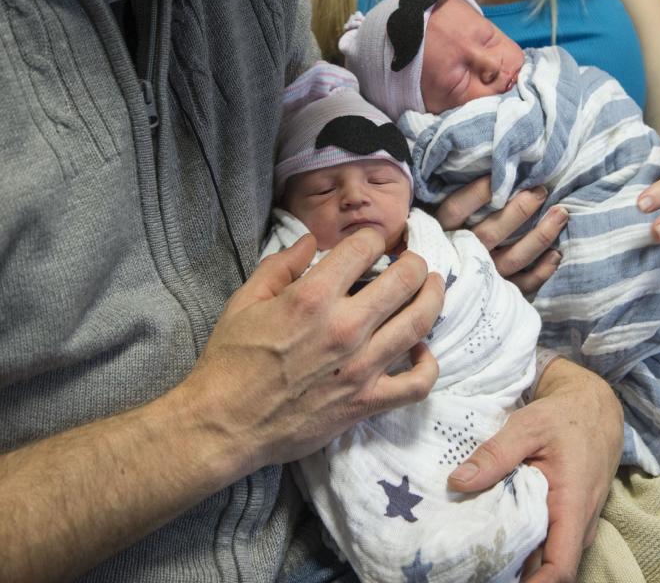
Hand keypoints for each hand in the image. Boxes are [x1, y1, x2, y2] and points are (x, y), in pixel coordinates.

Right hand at [177, 229, 444, 473]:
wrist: (223, 425)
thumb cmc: (229, 362)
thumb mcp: (245, 301)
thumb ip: (281, 265)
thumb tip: (311, 241)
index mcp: (313, 297)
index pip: (365, 247)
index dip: (376, 237)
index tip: (378, 241)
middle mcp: (344, 327)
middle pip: (406, 280)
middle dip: (414, 262)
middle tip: (413, 262)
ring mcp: (361, 367)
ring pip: (420, 323)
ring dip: (433, 298)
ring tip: (432, 288)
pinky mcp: (367, 402)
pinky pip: (417, 383)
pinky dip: (428, 365)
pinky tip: (421, 350)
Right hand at [435, 177, 567, 293]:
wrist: (433, 290)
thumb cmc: (440, 244)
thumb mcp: (434, 223)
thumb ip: (454, 205)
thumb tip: (484, 172)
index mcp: (441, 234)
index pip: (456, 210)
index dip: (477, 193)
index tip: (498, 176)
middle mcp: (461, 256)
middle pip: (491, 233)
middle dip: (519, 211)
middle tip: (540, 191)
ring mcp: (481, 279)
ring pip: (513, 258)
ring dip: (539, 236)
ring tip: (560, 214)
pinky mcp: (497, 295)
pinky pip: (522, 285)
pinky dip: (541, 272)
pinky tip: (556, 254)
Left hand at [447, 359, 622, 582]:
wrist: (595, 408)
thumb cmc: (565, 416)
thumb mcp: (527, 426)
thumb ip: (494, 454)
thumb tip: (458, 483)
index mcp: (573, 504)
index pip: (561, 566)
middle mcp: (579, 522)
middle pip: (549, 567)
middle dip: (515, 574)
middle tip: (472, 568)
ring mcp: (576, 522)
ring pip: (547, 555)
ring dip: (518, 559)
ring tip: (477, 553)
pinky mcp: (569, 517)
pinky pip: (548, 541)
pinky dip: (523, 543)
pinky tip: (494, 533)